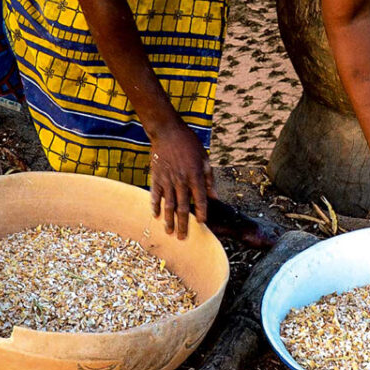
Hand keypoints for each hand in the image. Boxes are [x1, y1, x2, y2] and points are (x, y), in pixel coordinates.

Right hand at [148, 121, 213, 239]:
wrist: (167, 131)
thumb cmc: (189, 144)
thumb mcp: (204, 158)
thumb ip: (209, 179)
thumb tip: (215, 197)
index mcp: (195, 176)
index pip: (200, 199)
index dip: (201, 212)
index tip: (202, 223)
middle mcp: (181, 180)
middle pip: (183, 207)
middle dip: (183, 224)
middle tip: (183, 238)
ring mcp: (167, 180)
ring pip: (168, 205)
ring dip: (169, 220)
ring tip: (169, 233)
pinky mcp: (156, 177)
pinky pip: (155, 195)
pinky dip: (155, 206)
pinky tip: (155, 216)